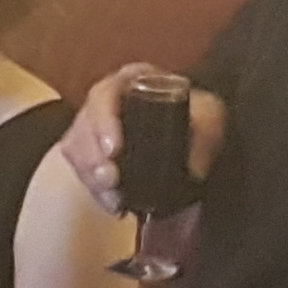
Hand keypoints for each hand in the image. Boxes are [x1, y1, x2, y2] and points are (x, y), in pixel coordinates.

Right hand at [69, 65, 224, 216]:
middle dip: (92, 157)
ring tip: (114, 200)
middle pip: (83, 126)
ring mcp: (94, 129)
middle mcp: (105, 102)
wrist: (197, 132)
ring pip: (76, 151)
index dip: (103, 122)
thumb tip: (193, 170)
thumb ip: (204, 135)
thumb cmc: (198, 115)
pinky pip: (82, 172)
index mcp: (128, 82)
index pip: (104, 95)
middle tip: (110, 180)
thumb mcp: (210, 116)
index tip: (113, 150)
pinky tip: (114, 205)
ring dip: (91, 177)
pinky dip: (96, 191)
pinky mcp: (92, 156)